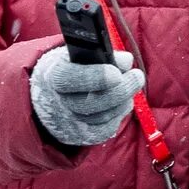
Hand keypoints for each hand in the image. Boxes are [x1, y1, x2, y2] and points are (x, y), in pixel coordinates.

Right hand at [29, 46, 143, 148]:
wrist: (51, 94)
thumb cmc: (71, 67)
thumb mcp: (80, 53)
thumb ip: (103, 54)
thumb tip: (126, 61)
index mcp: (53, 75)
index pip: (69, 78)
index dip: (94, 77)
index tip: (116, 74)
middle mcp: (58, 102)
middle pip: (91, 103)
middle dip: (120, 90)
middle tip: (138, 76)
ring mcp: (68, 121)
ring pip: (102, 116)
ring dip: (123, 101)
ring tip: (132, 85)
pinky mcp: (80, 135)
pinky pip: (105, 130)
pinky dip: (118, 115)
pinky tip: (123, 102)